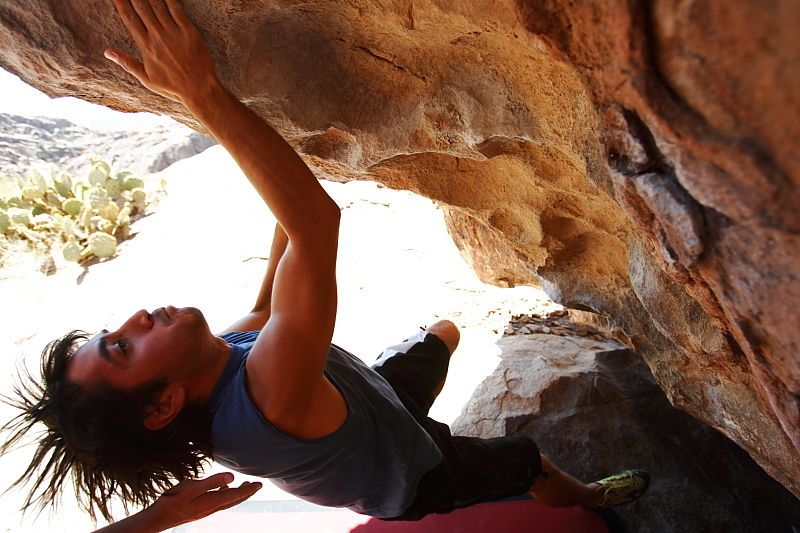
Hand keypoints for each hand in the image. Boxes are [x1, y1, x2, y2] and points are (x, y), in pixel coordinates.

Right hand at [106, 0, 220, 104]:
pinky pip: (177, 9)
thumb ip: (127, 62)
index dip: (122, 3)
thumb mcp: (146, 79)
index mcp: (146, 46)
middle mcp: (158, 36)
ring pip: (158, 5)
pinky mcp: (190, 31)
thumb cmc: (173, 87)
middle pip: (142, 7)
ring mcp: (174, 33)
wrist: (199, 90)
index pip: (129, 18)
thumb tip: (107, 52)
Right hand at [145, 472, 261, 530]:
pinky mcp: (200, 510)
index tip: (259, 484)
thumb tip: (232, 477)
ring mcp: (206, 510)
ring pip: (227, 501)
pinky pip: (218, 502)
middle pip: (234, 500)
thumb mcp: (193, 487)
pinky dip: (226, 494)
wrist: (159, 518)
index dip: (248, 489)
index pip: (236, 494)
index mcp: (212, 501)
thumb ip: (213, 481)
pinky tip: (222, 488)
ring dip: (238, 493)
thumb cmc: (173, 500)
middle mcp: (212, 507)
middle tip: (257, 485)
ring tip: (244, 485)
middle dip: (247, 492)